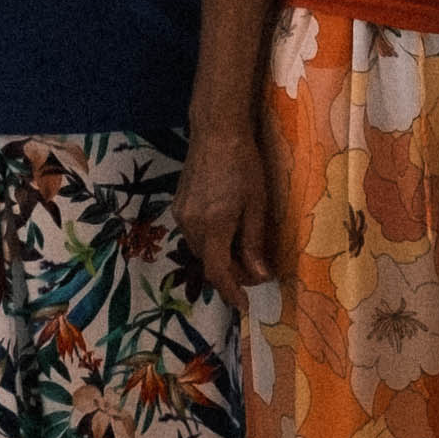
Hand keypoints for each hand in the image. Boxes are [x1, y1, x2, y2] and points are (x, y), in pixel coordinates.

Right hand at [177, 115, 276, 293]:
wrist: (216, 132)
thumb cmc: (244, 165)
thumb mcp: (257, 205)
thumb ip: (254, 242)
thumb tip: (260, 276)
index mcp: (214, 225)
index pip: (218, 272)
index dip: (231, 292)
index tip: (245, 305)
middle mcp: (191, 224)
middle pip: (208, 263)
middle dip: (230, 273)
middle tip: (255, 272)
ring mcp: (181, 215)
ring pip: (200, 250)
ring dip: (220, 257)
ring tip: (243, 252)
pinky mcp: (178, 205)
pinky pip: (193, 234)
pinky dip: (211, 241)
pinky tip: (227, 232)